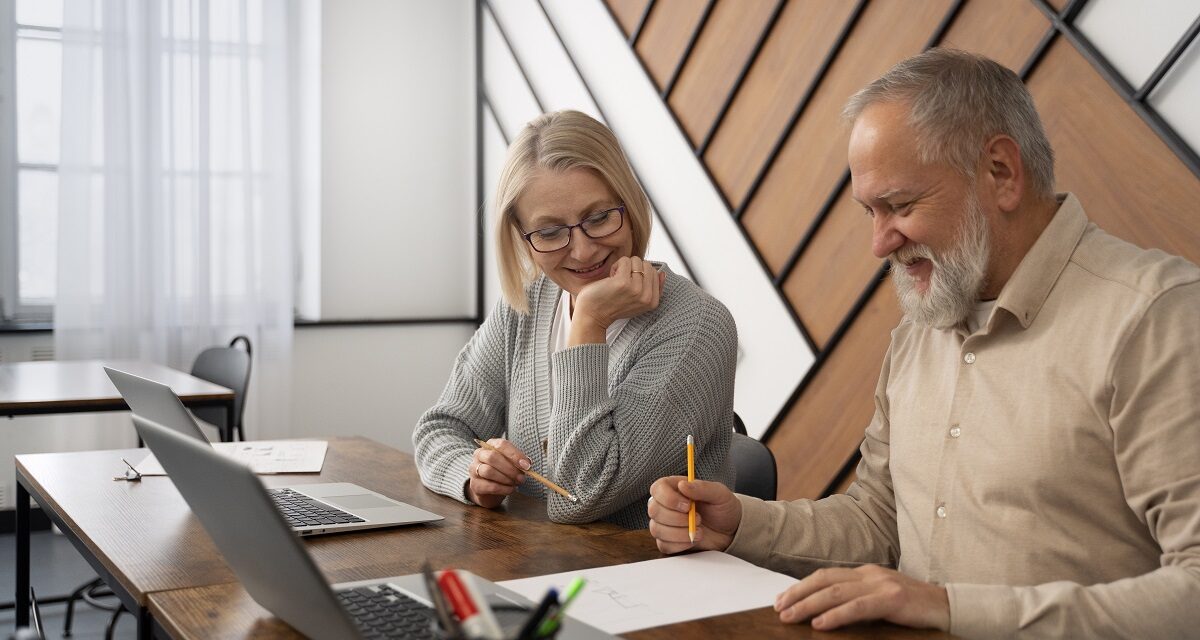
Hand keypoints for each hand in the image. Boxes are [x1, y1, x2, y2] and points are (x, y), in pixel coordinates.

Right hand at [465, 438, 529, 508]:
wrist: (489, 489)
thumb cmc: (503, 471)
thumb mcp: (512, 463)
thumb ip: (519, 461)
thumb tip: (526, 464)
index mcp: (490, 445)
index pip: (501, 445)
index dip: (514, 455)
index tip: (526, 466)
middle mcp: (479, 454)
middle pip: (492, 457)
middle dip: (510, 468)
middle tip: (521, 477)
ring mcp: (474, 469)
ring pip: (488, 471)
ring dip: (506, 478)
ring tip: (515, 483)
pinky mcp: (475, 485)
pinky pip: (489, 486)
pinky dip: (503, 489)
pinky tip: (510, 489)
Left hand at [570, 256, 665, 344]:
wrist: (592, 316)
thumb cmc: (612, 306)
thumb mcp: (638, 302)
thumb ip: (652, 289)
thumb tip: (662, 273)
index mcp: (652, 302)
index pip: (655, 273)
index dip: (640, 274)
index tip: (629, 286)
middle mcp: (647, 297)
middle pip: (647, 265)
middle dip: (633, 268)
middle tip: (622, 281)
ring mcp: (636, 289)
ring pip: (637, 261)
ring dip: (624, 266)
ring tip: (616, 280)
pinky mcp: (623, 282)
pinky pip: (625, 260)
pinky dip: (617, 265)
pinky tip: (610, 277)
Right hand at [647, 476, 741, 553]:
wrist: (730, 530)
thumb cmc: (723, 508)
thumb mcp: (719, 493)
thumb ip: (702, 487)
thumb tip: (683, 485)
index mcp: (673, 487)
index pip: (657, 489)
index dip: (669, 499)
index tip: (688, 505)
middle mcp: (664, 505)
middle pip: (654, 510)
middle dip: (677, 518)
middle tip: (698, 519)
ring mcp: (664, 524)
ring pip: (657, 529)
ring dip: (680, 533)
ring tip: (699, 531)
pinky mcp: (667, 541)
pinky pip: (664, 545)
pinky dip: (680, 544)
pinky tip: (693, 540)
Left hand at [774, 565, 948, 631]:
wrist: (950, 608)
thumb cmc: (914, 609)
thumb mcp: (880, 601)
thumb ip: (856, 602)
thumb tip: (823, 615)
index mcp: (865, 573)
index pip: (825, 576)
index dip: (801, 587)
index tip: (782, 600)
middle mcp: (870, 574)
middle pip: (824, 580)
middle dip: (798, 594)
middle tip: (778, 608)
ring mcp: (882, 584)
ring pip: (836, 592)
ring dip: (809, 605)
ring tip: (790, 617)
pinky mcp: (893, 598)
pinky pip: (858, 607)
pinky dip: (836, 615)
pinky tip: (820, 624)